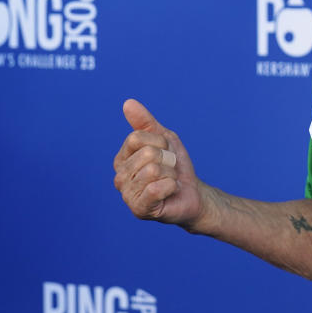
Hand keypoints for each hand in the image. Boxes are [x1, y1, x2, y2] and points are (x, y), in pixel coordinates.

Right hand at [113, 99, 202, 226]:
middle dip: (168, 159)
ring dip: (171, 174)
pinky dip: (171, 186)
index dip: (160, 142)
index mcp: (121, 159)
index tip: (166, 152)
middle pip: (147, 154)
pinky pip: (157, 189)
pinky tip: (169, 192)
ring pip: (153, 170)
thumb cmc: (176, 166)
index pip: (136, 138)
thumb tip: (128, 103)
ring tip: (169, 181)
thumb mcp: (164, 138)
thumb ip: (145, 122)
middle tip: (169, 170)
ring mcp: (127, 195)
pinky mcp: (139, 210)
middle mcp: (119, 177)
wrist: (192, 192)